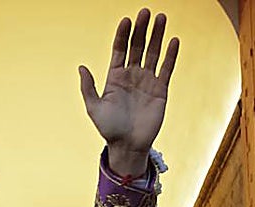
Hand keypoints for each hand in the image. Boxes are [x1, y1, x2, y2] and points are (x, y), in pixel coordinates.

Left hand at [80, 8, 179, 176]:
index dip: (123, 35)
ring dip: (157, 36)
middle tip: (146, 12)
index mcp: (115, 77)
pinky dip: (170, 55)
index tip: (127, 20)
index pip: (120, 50)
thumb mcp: (94, 108)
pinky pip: (166, 69)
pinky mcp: (161, 90)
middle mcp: (132, 75)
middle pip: (137, 46)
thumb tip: (81, 67)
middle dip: (141, 29)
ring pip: (153, 53)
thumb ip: (88, 87)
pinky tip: (174, 41)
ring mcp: (147, 81)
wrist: (128, 146)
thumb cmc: (109, 129)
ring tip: (161, 18)